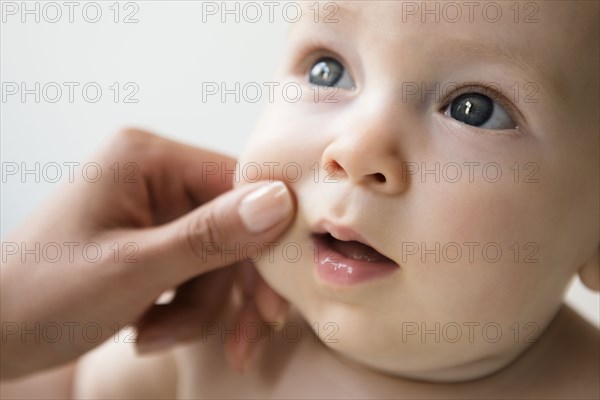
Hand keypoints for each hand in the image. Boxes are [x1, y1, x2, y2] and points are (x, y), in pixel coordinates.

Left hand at [0, 129, 293, 378]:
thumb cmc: (41, 297)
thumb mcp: (132, 271)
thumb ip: (209, 237)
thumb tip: (281, 202)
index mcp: (148, 159)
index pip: (239, 187)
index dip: (266, 245)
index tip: (273, 305)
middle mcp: (156, 174)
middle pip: (234, 230)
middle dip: (225, 293)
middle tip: (238, 344)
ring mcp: (154, 207)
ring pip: (218, 259)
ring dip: (198, 309)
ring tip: (154, 335)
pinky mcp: (153, 238)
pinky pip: (197, 270)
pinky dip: (183, 309)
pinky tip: (148, 327)